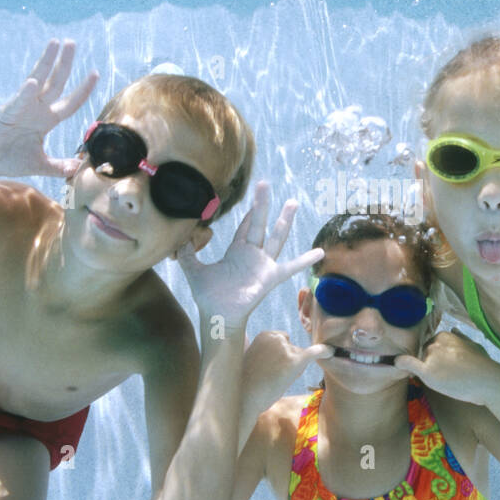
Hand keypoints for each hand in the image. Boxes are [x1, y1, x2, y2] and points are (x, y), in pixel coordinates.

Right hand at [0, 39, 97, 177]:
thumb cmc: (9, 158)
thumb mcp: (40, 165)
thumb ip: (59, 166)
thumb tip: (78, 168)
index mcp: (46, 120)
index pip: (70, 103)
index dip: (82, 90)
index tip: (95, 73)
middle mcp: (35, 109)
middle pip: (55, 83)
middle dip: (64, 64)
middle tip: (71, 43)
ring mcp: (21, 108)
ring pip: (37, 81)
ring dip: (46, 62)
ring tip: (55, 44)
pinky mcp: (5, 113)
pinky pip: (18, 101)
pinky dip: (26, 93)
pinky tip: (33, 82)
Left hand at [176, 181, 323, 329]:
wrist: (217, 315)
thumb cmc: (208, 297)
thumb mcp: (194, 270)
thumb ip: (188, 254)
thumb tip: (179, 239)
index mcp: (237, 252)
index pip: (245, 228)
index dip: (249, 214)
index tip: (253, 198)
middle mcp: (252, 255)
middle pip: (259, 224)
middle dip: (262, 204)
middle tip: (265, 184)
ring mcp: (263, 264)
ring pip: (275, 237)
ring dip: (284, 220)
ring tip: (292, 202)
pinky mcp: (270, 276)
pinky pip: (291, 267)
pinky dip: (305, 260)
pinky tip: (320, 252)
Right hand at [242, 330, 332, 419]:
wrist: (244, 397)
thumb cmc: (247, 383)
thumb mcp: (253, 360)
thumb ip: (268, 354)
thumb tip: (284, 360)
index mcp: (264, 335)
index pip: (282, 340)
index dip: (279, 355)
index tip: (268, 368)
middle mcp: (277, 337)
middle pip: (292, 347)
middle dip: (287, 361)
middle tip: (271, 376)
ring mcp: (287, 349)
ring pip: (299, 356)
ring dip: (292, 369)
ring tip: (275, 381)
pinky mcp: (295, 360)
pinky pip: (314, 353)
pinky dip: (323, 352)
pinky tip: (332, 351)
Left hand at [392, 328, 499, 405]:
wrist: (489, 381)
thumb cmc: (483, 365)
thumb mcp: (473, 345)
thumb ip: (461, 337)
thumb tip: (454, 329)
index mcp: (445, 335)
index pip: (432, 345)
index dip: (436, 357)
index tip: (446, 366)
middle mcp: (436, 343)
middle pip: (424, 354)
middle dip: (431, 363)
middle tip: (448, 375)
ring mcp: (431, 356)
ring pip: (420, 362)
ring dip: (426, 370)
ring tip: (447, 380)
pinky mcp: (428, 371)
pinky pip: (409, 364)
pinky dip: (401, 363)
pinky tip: (395, 363)